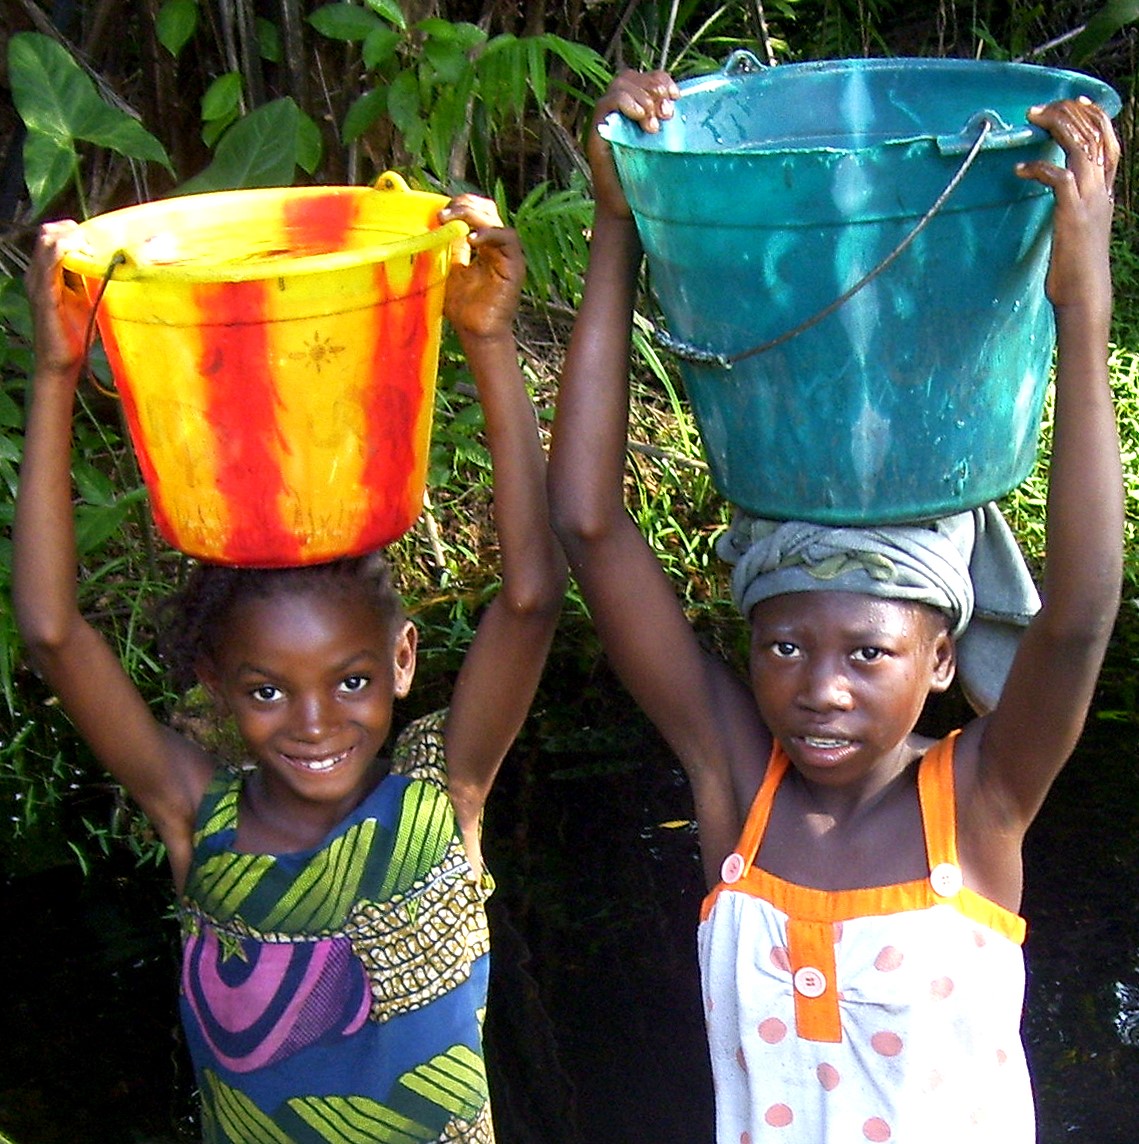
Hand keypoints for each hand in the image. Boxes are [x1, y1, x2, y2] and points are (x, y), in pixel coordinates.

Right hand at [26, 220, 91, 379]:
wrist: (63, 361)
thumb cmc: (75, 333)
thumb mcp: (87, 299)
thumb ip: (92, 281)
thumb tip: (115, 266)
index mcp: (46, 273)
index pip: (53, 237)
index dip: (74, 231)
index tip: (100, 235)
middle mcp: (37, 273)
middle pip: (48, 233)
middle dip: (74, 231)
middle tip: (100, 239)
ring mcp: (37, 282)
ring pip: (47, 242)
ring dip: (72, 238)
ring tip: (96, 245)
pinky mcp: (43, 294)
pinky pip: (50, 262)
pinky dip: (67, 252)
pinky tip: (86, 255)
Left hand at [439, 195, 523, 339]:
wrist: (476, 333)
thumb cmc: (463, 307)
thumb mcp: (449, 269)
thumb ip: (448, 247)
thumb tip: (436, 225)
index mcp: (484, 246)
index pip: (477, 212)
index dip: (460, 206)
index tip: (439, 213)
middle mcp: (497, 247)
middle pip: (487, 210)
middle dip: (464, 205)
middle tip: (444, 214)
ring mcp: (507, 255)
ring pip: (495, 220)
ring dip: (473, 215)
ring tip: (453, 220)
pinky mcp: (515, 266)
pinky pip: (507, 239)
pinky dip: (490, 234)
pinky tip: (471, 239)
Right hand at [589, 70, 679, 219]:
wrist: (627, 212)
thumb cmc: (649, 184)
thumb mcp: (667, 150)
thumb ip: (674, 129)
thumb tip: (693, 108)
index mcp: (639, 110)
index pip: (646, 78)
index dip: (662, 80)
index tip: (677, 97)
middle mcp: (621, 112)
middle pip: (632, 77)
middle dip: (653, 88)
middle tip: (667, 114)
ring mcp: (607, 121)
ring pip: (620, 84)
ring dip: (642, 98)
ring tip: (654, 126)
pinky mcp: (597, 133)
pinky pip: (607, 103)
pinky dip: (625, 103)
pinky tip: (641, 119)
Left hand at [1016, 97, 1118, 313]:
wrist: (1084, 291)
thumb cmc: (1076, 263)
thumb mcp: (1080, 223)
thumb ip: (1076, 201)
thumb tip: (1062, 185)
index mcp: (1105, 189)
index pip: (1108, 139)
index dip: (1094, 115)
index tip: (1075, 100)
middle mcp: (1101, 188)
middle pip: (1094, 133)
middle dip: (1069, 112)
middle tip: (1041, 109)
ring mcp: (1089, 198)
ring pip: (1080, 145)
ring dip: (1056, 126)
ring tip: (1032, 119)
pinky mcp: (1072, 212)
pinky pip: (1058, 177)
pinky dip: (1039, 167)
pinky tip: (1020, 169)